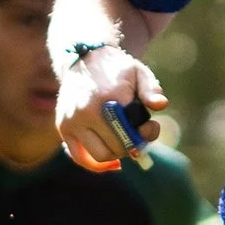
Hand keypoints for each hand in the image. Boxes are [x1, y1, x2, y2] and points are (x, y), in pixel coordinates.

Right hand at [56, 44, 168, 172]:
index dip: (146, 134)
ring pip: (101, 155)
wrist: (84, 59)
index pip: (133, 131)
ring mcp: (72, 121)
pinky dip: (97, 165)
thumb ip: (151, 90)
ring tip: (124, 141)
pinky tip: (114, 163)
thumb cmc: (117, 69)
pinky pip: (80, 157)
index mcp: (110, 96)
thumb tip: (160, 105)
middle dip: (133, 144)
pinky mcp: (63, 127)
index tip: (151, 126)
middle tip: (139, 135)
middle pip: (118, 146)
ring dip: (117, 154)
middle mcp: (87, 110)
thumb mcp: (139, 72)